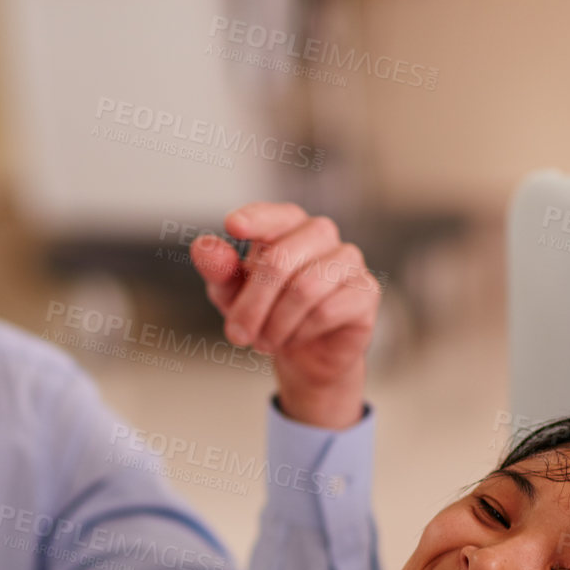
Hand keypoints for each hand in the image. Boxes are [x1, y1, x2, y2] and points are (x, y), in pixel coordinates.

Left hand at [191, 202, 379, 429]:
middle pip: (281, 260)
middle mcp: (321, 234)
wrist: (306, 355)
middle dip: (252, 304)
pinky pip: (326, 311)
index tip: (233, 226)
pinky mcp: (366, 291)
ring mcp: (348, 260)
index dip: (255, 219)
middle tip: (237, 334)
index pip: (274, 214)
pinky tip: (295, 338)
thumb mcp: (232, 295)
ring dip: (275, 324)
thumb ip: (218, 270)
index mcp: (287, 226)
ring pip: (304, 288)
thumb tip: (202, 246)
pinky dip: (300, 332)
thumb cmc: (268, 314)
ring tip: (266, 340)